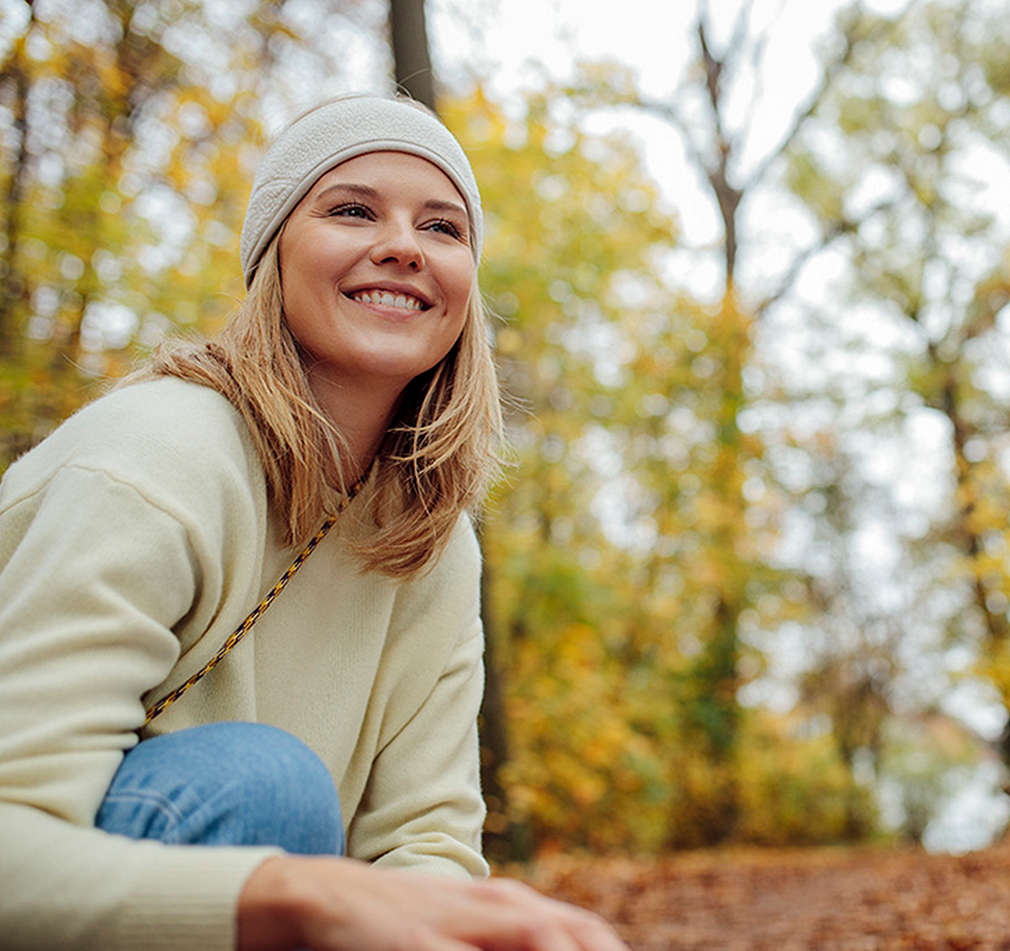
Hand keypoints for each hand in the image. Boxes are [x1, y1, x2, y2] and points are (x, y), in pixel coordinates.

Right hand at [237, 854, 627, 950]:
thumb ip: (509, 943)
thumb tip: (556, 950)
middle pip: (576, 934)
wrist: (336, 897)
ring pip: (539, 938)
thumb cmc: (410, 921)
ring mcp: (464, 921)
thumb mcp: (469, 929)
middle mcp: (499, 905)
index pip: (586, 933)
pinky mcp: (426, 942)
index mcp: (513, 904)